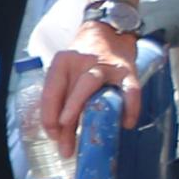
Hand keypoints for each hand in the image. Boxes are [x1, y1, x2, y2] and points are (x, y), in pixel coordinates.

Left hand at [35, 21, 142, 140]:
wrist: (109, 31)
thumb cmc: (84, 59)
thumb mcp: (68, 71)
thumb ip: (63, 95)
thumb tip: (58, 132)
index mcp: (62, 63)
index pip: (50, 91)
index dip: (49, 116)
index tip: (52, 136)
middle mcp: (81, 62)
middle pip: (69, 92)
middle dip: (65, 122)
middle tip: (65, 147)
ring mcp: (106, 65)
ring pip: (90, 86)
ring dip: (84, 111)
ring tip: (85, 136)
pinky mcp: (128, 71)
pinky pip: (130, 90)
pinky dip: (130, 107)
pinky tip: (126, 123)